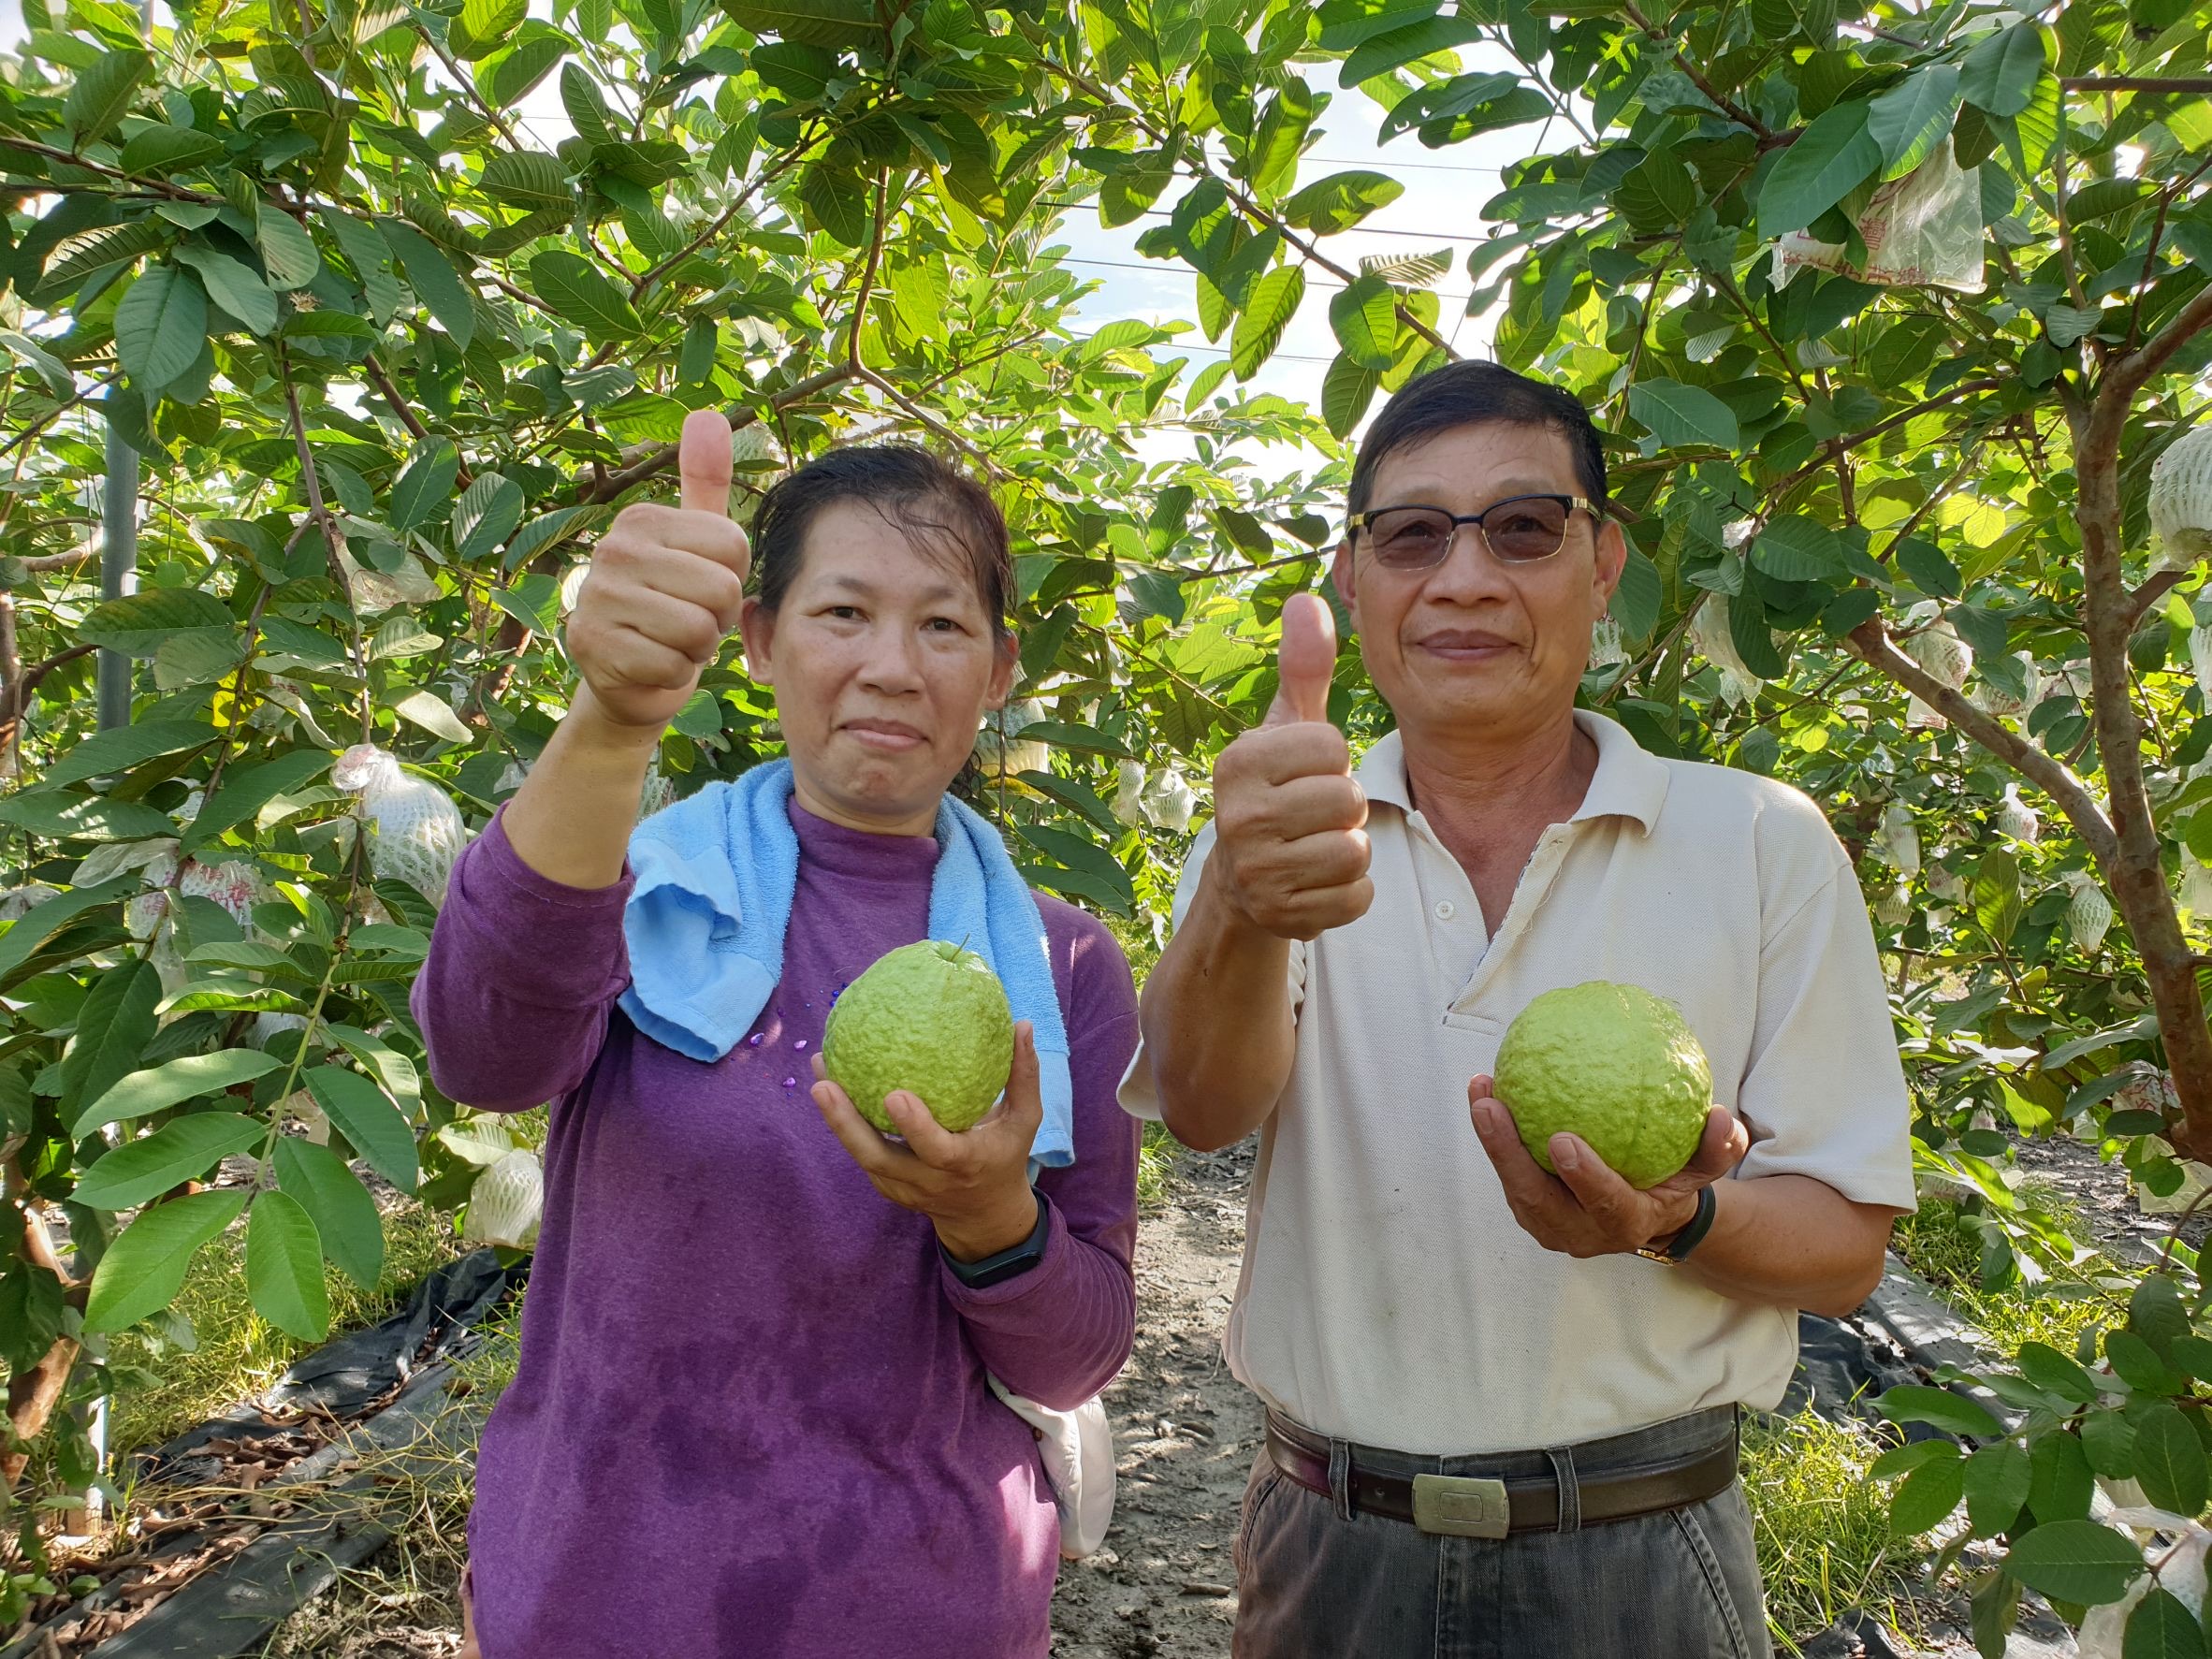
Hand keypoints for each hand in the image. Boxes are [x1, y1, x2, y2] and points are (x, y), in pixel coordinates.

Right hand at [566, 408, 752, 730]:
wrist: (630, 677)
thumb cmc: (675, 604)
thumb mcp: (696, 541)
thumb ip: (704, 481)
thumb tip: (708, 413)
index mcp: (643, 519)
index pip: (735, 547)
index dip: (733, 579)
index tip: (702, 587)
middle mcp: (613, 550)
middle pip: (721, 590)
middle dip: (717, 619)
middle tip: (690, 620)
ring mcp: (596, 597)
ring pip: (698, 631)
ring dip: (695, 649)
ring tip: (671, 642)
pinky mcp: (590, 646)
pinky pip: (672, 666)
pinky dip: (672, 675)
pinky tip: (651, 665)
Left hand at [810, 1022, 1045, 1261]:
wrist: (984, 1215)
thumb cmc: (1005, 1156)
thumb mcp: (1024, 1120)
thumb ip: (1023, 1075)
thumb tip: (1021, 1024)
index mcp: (963, 1164)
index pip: (936, 1150)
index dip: (915, 1127)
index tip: (895, 1095)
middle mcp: (927, 1180)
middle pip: (878, 1157)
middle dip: (846, 1124)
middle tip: (825, 1085)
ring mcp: (901, 1186)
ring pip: (862, 1155)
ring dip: (835, 1118)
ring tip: (821, 1074)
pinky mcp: (886, 1185)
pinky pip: (862, 1152)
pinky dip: (843, 1122)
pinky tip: (831, 1083)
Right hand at [1204, 592, 1372, 940]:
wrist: (1241, 882)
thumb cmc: (1274, 790)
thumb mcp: (1286, 728)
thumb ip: (1302, 667)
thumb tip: (1306, 598)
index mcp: (1238, 763)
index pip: (1333, 747)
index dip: (1332, 760)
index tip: (1302, 773)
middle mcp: (1238, 818)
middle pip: (1349, 800)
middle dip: (1345, 807)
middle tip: (1313, 815)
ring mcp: (1258, 873)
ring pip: (1356, 851)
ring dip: (1350, 849)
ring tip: (1315, 846)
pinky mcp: (1284, 918)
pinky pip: (1358, 897)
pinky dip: (1349, 893)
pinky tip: (1316, 883)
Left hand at [1468, 1074, 1749, 1258]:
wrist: (1646, 1218)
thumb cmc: (1674, 1183)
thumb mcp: (1702, 1173)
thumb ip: (1716, 1148)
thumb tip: (1721, 1116)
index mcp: (1626, 1224)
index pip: (1605, 1204)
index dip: (1584, 1177)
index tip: (1562, 1140)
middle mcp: (1581, 1233)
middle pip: (1537, 1200)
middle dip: (1508, 1156)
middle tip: (1491, 1106)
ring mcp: (1549, 1226)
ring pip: (1514, 1186)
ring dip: (1491, 1140)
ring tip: (1482, 1088)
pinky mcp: (1530, 1210)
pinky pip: (1508, 1170)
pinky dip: (1494, 1134)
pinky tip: (1486, 1087)